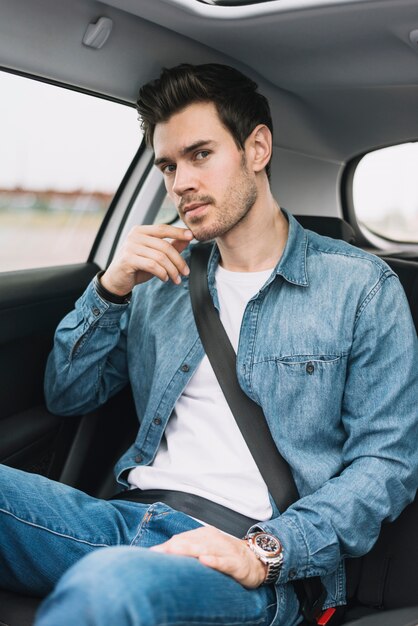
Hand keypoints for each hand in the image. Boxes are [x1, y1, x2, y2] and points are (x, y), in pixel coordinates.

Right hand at [100, 224, 193, 295]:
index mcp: (141, 231)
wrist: (116, 280)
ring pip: (160, 257)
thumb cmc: (137, 267)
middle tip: (185, 272)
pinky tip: (165, 279)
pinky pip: (152, 265)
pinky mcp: (127, 259)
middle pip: (164, 246)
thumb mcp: (156, 256)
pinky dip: (162, 273)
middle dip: (178, 261)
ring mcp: (130, 247)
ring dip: (172, 270)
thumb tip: (188, 238)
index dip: (178, 232)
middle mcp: (134, 236)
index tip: (192, 236)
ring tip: (176, 279)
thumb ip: (171, 246)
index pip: (163, 228)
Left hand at [150, 526, 266, 588]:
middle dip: (173, 547)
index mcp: (204, 536)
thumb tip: (161, 554)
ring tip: (173, 551)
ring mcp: (225, 550)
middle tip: (158, 553)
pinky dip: (214, 560)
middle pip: (190, 542)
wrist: (257, 560)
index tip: (151, 554)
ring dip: (189, 550)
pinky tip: (204, 561)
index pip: (182, 539)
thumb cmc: (226, 555)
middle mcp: (213, 539)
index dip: (167, 546)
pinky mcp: (236, 563)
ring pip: (205, 549)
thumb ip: (187, 550)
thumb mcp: (207, 551)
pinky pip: (224, 561)